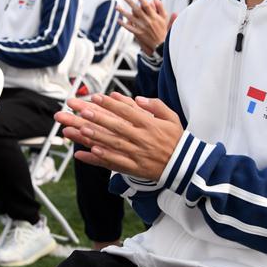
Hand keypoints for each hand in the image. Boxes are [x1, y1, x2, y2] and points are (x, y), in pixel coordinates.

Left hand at [55, 92, 183, 180]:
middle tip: (83, 111)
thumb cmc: (176, 139)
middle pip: (118, 127)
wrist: (185, 166)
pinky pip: (118, 162)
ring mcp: (138, 154)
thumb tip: (137, 98)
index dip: (111, 104)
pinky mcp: (136, 168)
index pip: (128, 112)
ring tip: (82, 129)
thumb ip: (156, 105)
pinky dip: (105, 157)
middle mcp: (143, 139)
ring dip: (98, 136)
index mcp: (150, 125)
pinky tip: (92, 151)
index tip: (96, 97)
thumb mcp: (171, 118)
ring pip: (115, 144)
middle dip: (100, 118)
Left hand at [116, 0, 169, 55]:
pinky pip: (129, 28)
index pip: (146, 6)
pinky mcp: (138, 33)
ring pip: (131, 18)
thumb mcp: (164, 18)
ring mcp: (142, 27)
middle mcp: (147, 21)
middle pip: (137, 10)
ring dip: (123, 12)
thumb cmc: (162, 29)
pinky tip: (118, 20)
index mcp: (154, 16)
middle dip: (130, 2)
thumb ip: (160, 7)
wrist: (161, 45)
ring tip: (117, 7)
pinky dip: (123, 24)